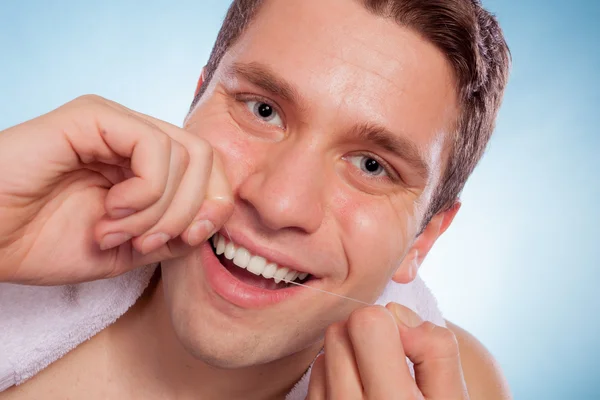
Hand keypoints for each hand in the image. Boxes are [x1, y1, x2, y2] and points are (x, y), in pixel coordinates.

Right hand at [0, 95, 232, 284]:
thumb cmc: (47, 241)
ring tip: (116, 231)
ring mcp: (116, 123)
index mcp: (147, 164)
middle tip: (145, 242)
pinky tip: (111, 210)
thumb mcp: (130, 249)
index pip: (211, 171)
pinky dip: (145, 192)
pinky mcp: (94, 117)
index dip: (213, 208)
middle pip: (207, 160)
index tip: (186, 240)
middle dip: (188, 212)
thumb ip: (175, 233)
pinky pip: (154, 147)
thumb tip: (214, 219)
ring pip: (186, 157)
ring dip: (157, 211)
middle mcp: (136, 137)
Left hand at [307, 303, 468, 399]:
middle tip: (390, 368)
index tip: (405, 349)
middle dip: (366, 338)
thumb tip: (395, 314)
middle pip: (340, 330)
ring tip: (375, 385)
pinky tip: (358, 398)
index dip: (390, 325)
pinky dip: (335, 378)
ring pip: (325, 350)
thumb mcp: (454, 399)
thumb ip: (435, 349)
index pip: (367, 322)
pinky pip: (315, 375)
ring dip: (349, 357)